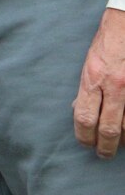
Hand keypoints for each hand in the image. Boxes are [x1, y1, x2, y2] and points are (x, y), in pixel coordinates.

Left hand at [74, 7, 124, 155]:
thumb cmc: (106, 44)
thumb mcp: (88, 63)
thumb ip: (86, 89)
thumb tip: (80, 112)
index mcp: (93, 78)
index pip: (84, 117)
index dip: (83, 136)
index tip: (85, 143)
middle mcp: (114, 86)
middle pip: (108, 129)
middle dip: (105, 147)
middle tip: (103, 154)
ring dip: (124, 141)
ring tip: (119, 145)